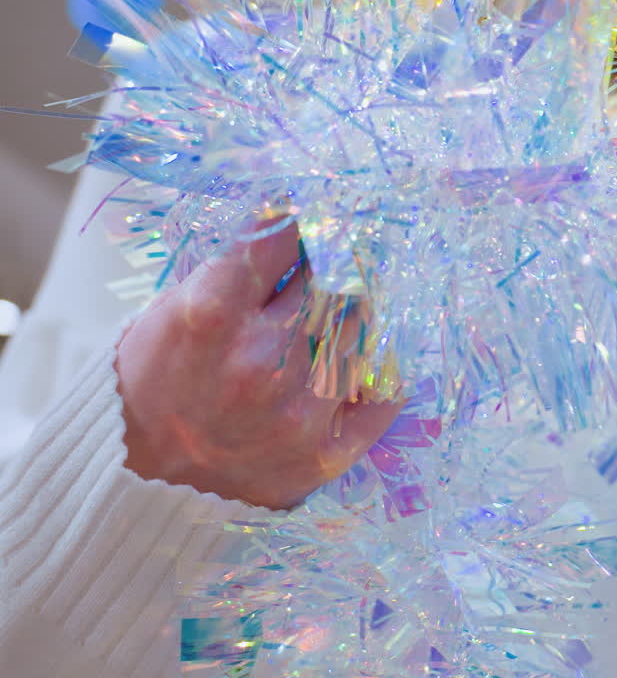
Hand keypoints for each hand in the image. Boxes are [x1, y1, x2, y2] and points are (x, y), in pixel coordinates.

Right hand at [116, 221, 402, 509]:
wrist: (143, 484)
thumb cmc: (156, 384)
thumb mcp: (173, 310)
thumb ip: (240, 272)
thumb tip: (304, 228)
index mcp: (212, 314)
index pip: (287, 237)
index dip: (305, 221)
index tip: (314, 219)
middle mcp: (262, 360)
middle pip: (334, 281)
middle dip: (336, 267)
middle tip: (335, 264)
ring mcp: (300, 410)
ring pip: (365, 330)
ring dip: (357, 317)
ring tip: (339, 316)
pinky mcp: (328, 452)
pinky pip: (386, 392)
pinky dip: (383, 370)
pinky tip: (366, 358)